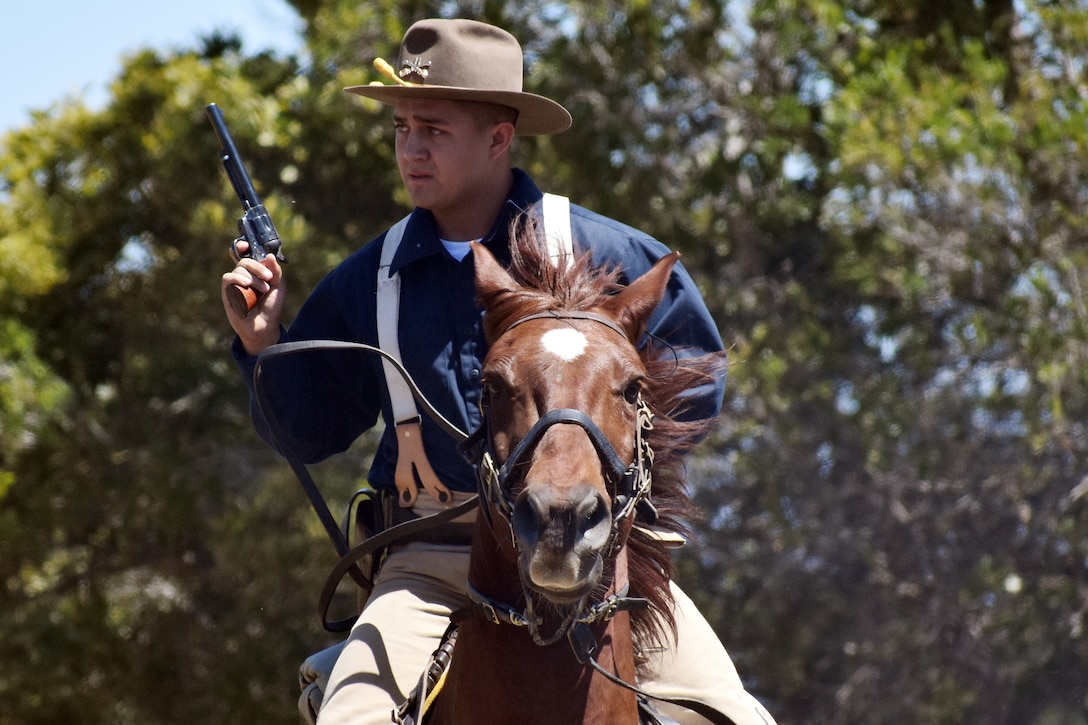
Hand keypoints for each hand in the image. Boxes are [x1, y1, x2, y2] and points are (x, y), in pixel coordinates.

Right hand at [221, 239, 284, 355]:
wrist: (265, 326)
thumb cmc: (271, 307)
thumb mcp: (279, 287)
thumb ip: (275, 271)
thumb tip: (269, 255)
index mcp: (255, 272)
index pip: (244, 255)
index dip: (242, 247)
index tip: (245, 245)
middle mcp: (243, 276)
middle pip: (244, 261)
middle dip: (257, 267)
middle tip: (268, 278)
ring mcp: (234, 284)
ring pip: (238, 269)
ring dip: (253, 278)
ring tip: (263, 290)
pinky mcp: (227, 293)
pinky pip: (228, 278)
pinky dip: (237, 279)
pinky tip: (247, 285)